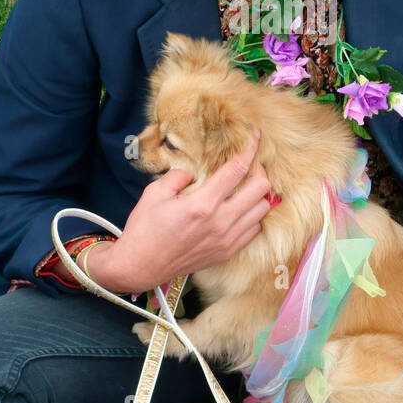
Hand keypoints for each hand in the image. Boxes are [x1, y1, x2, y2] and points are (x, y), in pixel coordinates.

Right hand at [89, 129, 271, 294]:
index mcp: (202, 204)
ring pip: (262, 210)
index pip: (237, 169)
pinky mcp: (227, 252)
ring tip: (247, 187)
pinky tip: (240, 209)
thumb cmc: (144, 228)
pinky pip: (254, 230)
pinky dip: (253, 216)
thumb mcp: (154, 193)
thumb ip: (179, 175)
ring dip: (258, 195)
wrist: (140, 266)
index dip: (250, 149)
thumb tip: (194, 171)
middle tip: (250, 166)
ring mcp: (227, 240)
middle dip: (259, 171)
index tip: (255, 136)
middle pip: (260, 189)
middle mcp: (220, 222)